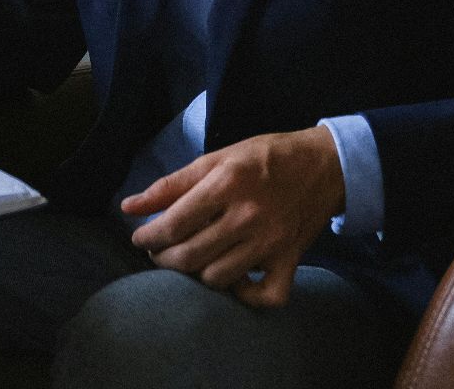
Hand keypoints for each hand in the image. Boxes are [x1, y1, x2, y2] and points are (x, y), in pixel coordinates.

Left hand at [121, 126, 344, 307]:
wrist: (325, 165)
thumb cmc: (265, 157)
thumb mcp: (216, 158)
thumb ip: (171, 184)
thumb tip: (128, 207)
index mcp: (227, 184)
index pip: (174, 224)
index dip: (148, 236)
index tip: (140, 237)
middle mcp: (249, 216)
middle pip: (190, 256)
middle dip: (163, 258)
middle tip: (159, 251)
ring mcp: (271, 243)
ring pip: (217, 278)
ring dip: (195, 274)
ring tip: (189, 259)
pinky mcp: (290, 260)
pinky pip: (265, 296)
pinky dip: (245, 296)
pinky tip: (232, 281)